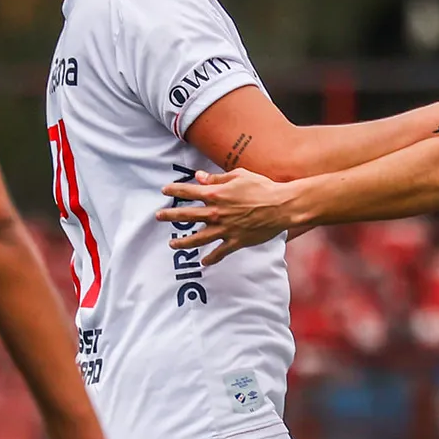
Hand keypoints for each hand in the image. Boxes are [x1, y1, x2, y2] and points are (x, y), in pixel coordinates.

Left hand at [159, 167, 300, 263]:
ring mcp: (224, 229)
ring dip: (183, 242)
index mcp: (216, 194)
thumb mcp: (239, 176)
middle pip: (186, 215)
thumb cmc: (262, 187)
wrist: (281, 206)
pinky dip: (211, 258)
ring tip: (172, 244)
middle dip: (169, 216)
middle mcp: (216, 212)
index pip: (188, 191)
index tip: (164, 190)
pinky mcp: (235, 241)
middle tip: (158, 217)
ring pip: (197, 238)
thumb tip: (200, 177)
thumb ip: (217, 178)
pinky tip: (203, 262)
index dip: (174, 190)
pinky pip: (219, 252)